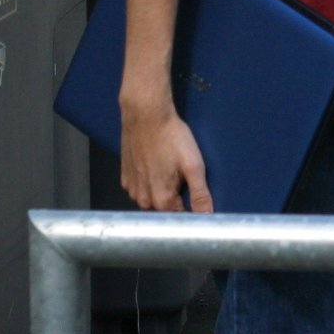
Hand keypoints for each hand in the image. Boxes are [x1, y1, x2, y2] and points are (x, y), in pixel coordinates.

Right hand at [120, 95, 213, 212]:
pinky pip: (140, 188)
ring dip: (161, 190)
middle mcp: (143, 199)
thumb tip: (208, 217)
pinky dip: (149, 182)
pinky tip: (156, 165)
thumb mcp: (193, 165)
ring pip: (151, 199)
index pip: (180, 218)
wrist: (146, 115)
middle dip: (177, 200)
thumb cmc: (171, 137)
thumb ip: (200, 194)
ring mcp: (132, 189)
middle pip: (165, 210)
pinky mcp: (125, 177)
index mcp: (161, 200)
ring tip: (169, 168)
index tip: (197, 200)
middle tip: (183, 177)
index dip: (191, 211)